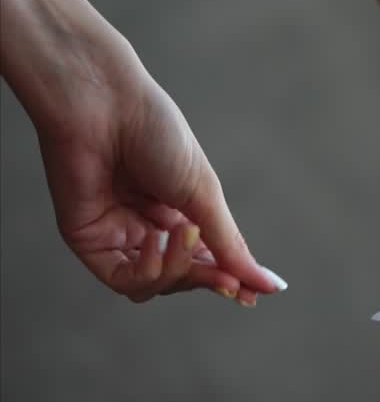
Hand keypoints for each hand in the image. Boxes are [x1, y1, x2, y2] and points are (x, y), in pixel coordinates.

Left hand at [0, 0, 283, 304]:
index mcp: (182, 211)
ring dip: (177, 270)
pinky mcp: (89, 240)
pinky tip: (155, 241)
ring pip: (154, 286)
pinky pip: (122, 279)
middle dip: (207, 278)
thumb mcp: (204, 193)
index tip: (253, 295)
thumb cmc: (157, 134)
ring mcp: (118, 235)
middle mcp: (150, 227)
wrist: (107, 106)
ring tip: (183, 235)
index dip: (230, 279)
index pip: (209, 260)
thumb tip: (269, 285)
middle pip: (184, 278)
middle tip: (227, 278)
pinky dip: (146, 269)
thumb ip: (230, 244)